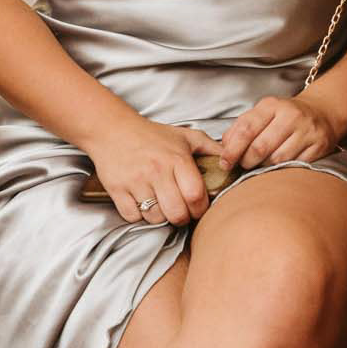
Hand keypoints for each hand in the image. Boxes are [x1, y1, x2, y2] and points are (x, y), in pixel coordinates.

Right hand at [86, 118, 220, 225]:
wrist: (113, 129)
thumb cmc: (152, 135)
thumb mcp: (186, 136)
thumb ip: (212, 148)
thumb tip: (234, 160)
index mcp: (177, 159)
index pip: (195, 195)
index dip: (200, 208)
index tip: (198, 207)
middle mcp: (157, 171)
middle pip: (177, 213)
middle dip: (182, 217)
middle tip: (181, 211)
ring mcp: (136, 182)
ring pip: (155, 217)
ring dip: (161, 217)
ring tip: (161, 204)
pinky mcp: (117, 190)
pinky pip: (133, 216)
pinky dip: (138, 215)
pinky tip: (142, 202)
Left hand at [219, 94, 337, 172]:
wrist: (322, 111)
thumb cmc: (285, 116)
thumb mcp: (262, 113)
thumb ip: (240, 128)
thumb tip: (223, 149)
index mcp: (271, 105)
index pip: (246, 129)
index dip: (232, 150)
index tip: (224, 163)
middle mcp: (291, 115)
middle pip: (260, 148)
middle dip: (247, 161)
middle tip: (244, 164)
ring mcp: (307, 130)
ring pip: (277, 160)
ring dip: (265, 167)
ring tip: (263, 163)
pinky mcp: (319, 145)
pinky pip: (295, 165)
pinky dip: (284, 169)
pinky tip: (281, 164)